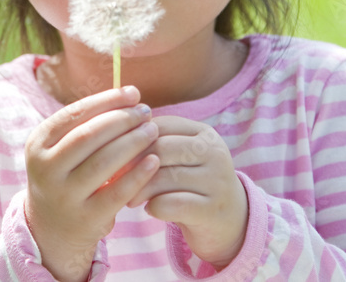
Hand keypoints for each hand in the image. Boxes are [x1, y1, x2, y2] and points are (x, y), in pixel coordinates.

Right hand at [24, 86, 160, 281]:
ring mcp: (64, 195)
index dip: (107, 100)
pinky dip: (138, 174)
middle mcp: (46, 169)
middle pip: (89, 135)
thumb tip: (130, 96)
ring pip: (103, 162)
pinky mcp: (86, 218)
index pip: (75, 113)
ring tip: (152, 130)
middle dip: (122, 119)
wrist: (52, 227)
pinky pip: (117, 192)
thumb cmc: (68, 173)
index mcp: (38, 143)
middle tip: (146, 112)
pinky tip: (154, 161)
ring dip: (133, 142)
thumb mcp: (63, 148)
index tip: (133, 93)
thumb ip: (88, 123)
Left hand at [126, 116, 247, 268]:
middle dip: (133, 164)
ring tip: (130, 197)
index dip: (133, 137)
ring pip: (165, 177)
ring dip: (140, 188)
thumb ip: (157, 143)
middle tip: (116, 178)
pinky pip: (172, 204)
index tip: (113, 153)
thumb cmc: (193, 185)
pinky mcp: (212, 209)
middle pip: (161, 149)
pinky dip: (155, 207)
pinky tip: (150, 209)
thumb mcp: (182, 158)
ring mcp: (216, 180)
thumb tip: (113, 134)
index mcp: (204, 134)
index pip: (161, 125)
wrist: (231, 221)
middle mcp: (214, 152)